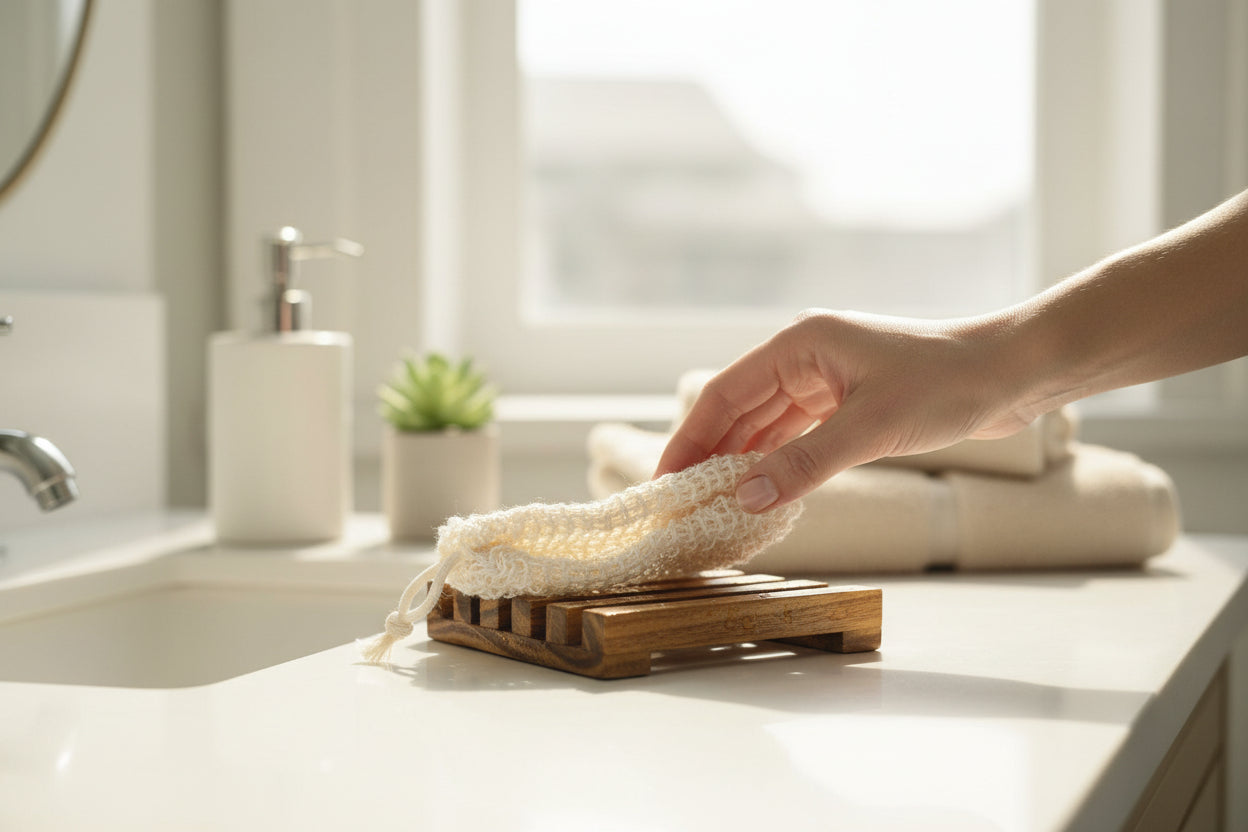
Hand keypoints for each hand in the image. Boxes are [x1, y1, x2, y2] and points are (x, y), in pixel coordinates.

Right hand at [654, 309, 1034, 511]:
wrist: (1011, 372)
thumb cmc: (947, 384)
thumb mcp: (869, 429)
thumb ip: (803, 465)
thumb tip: (744, 498)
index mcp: (800, 344)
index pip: (725, 394)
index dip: (689, 439)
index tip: (666, 481)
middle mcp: (805, 356)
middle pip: (739, 410)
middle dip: (709, 455)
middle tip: (680, 502)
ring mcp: (827, 379)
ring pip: (766, 425)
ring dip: (741, 462)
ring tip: (710, 503)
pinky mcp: (849, 402)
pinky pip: (796, 435)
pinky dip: (777, 462)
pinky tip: (760, 490)